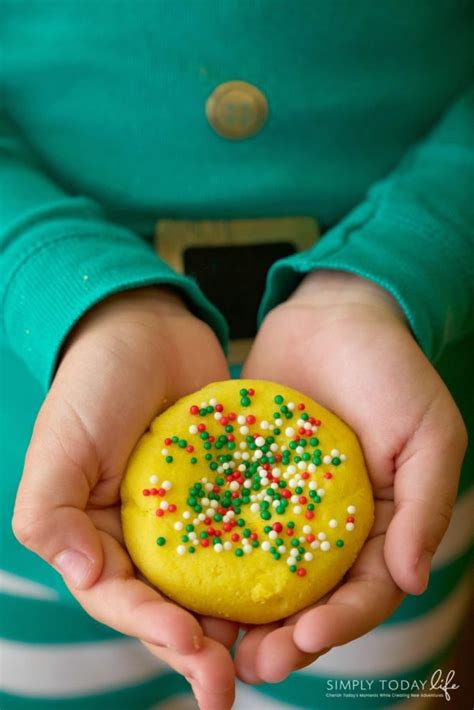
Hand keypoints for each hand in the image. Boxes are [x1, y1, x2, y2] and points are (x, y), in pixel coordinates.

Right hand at [12, 287, 235, 709]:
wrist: (148, 330)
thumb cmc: (95, 384)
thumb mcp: (61, 444)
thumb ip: (50, 512)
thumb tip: (82, 575)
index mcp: (99, 539)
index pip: (122, 600)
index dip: (151, 629)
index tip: (190, 644)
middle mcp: (147, 540)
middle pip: (172, 607)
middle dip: (200, 649)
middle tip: (234, 683)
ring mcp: (193, 520)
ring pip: (216, 585)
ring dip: (241, 623)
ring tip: (274, 653)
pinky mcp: (230, 494)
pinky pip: (249, 536)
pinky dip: (269, 565)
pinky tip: (299, 586)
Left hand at [235, 270, 466, 683]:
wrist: (336, 316)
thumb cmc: (393, 371)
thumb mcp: (430, 435)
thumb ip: (424, 507)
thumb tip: (411, 580)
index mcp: (380, 526)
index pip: (366, 591)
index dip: (342, 621)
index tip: (307, 637)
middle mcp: (330, 527)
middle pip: (310, 596)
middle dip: (285, 636)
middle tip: (253, 664)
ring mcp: (285, 504)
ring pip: (263, 572)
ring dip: (239, 613)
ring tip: (209, 642)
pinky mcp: (247, 477)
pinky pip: (229, 520)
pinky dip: (211, 553)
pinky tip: (183, 575)